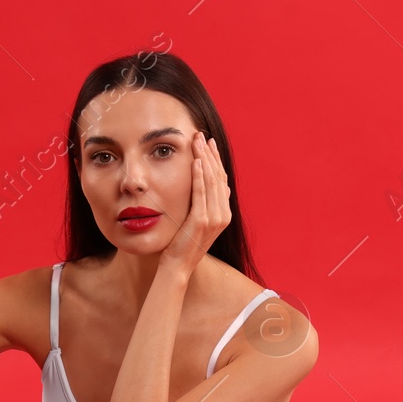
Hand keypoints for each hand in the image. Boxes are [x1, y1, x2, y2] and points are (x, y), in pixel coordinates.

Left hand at [161, 132, 230, 272]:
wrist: (178, 265)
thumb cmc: (182, 244)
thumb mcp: (198, 221)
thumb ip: (207, 204)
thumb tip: (217, 186)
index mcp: (224, 214)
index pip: (221, 180)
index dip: (215, 160)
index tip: (208, 143)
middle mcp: (223, 215)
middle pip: (218, 177)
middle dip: (209, 154)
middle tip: (201, 136)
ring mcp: (214, 218)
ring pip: (211, 181)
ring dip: (204, 159)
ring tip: (196, 142)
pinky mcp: (202, 220)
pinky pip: (201, 192)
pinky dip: (198, 175)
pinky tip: (195, 161)